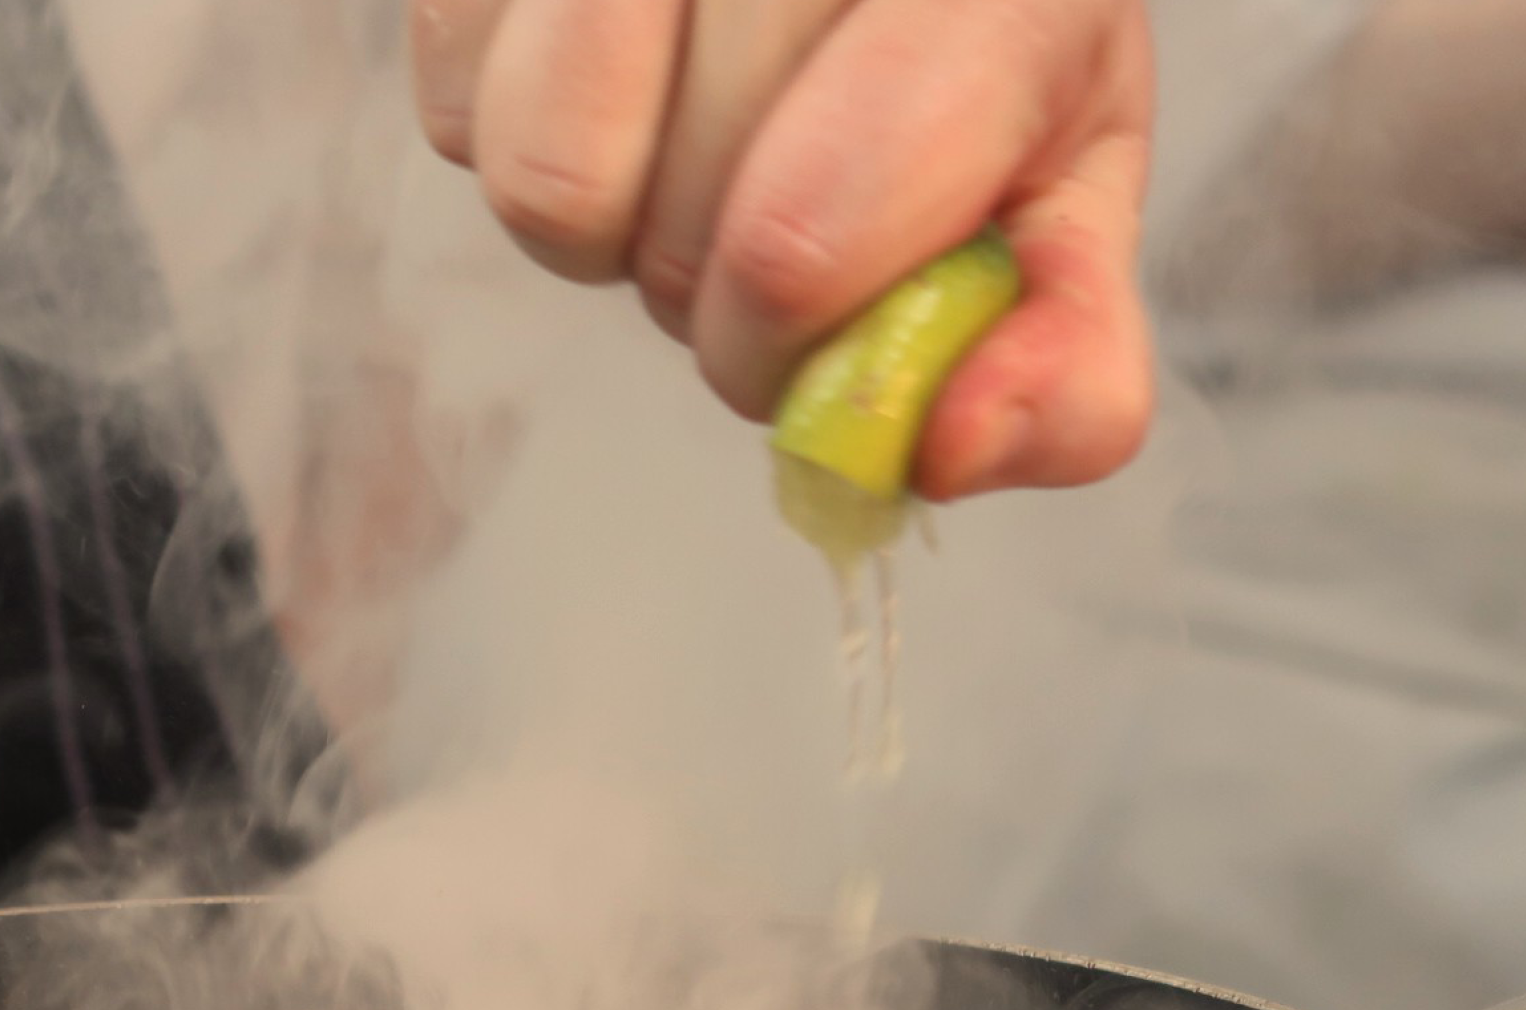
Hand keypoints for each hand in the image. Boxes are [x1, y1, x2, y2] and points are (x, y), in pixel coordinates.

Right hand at [411, 0, 1154, 497]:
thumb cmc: (969, 43)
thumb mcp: (1067, 187)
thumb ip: (1067, 362)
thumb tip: (943, 451)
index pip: (805, 237)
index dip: (789, 352)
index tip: (822, 342)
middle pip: (682, 235)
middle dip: (721, 301)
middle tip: (777, 221)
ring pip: (544, 183)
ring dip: (615, 229)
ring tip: (692, 151)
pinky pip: (458, 118)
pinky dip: (530, 140)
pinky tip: (622, 79)